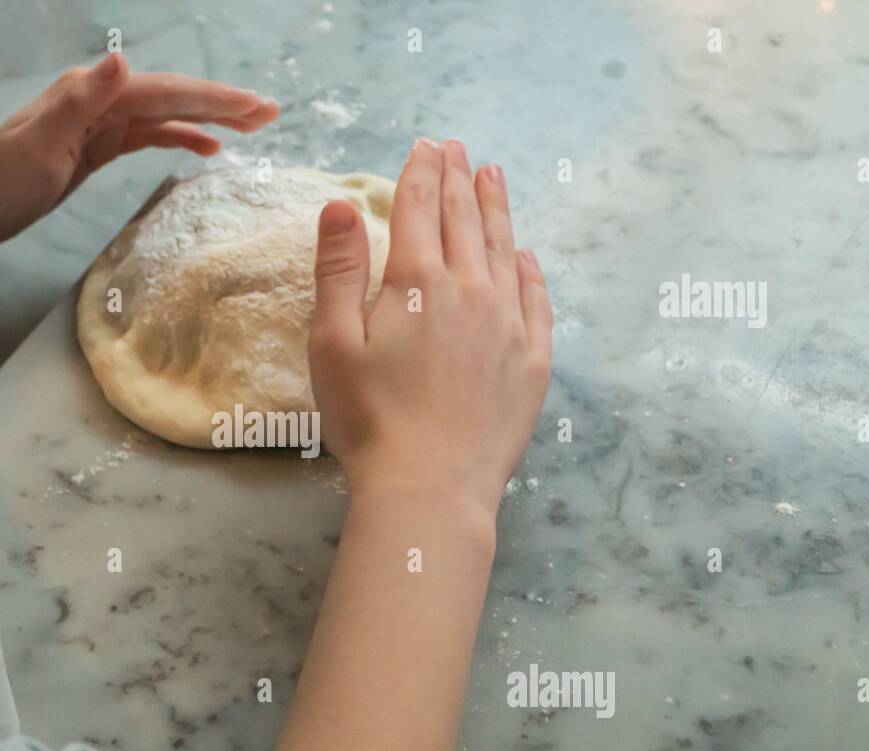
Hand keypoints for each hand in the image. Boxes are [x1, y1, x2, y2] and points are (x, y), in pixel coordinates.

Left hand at [0, 52, 277, 246]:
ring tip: (255, 127)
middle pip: (174, 96)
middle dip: (223, 103)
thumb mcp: (41, 141)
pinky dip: (181, 138)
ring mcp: (101, 122)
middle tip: (271, 112)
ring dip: (210, 119)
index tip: (254, 106)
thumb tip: (123, 60)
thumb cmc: (2, 180)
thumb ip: (82, 99)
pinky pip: (150, 136)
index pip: (164, 91)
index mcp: (91, 93)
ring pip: (168, 115)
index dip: (212, 98)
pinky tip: (208, 148)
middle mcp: (100, 99)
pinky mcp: (99, 146)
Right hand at [308, 137, 552, 525]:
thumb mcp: (332, 343)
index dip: (421, 173)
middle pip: (464, 221)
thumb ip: (339, 270)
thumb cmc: (368, 420)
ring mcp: (509, 324)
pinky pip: (536, 301)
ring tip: (494, 178)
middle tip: (459, 149)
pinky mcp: (533, 361)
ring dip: (496, 210)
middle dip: (459, 179)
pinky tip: (526, 257)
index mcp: (416, 283)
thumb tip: (341, 205)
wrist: (431, 486)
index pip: (420, 209)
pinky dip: (530, 271)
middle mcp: (470, 290)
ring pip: (504, 250)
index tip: (426, 146)